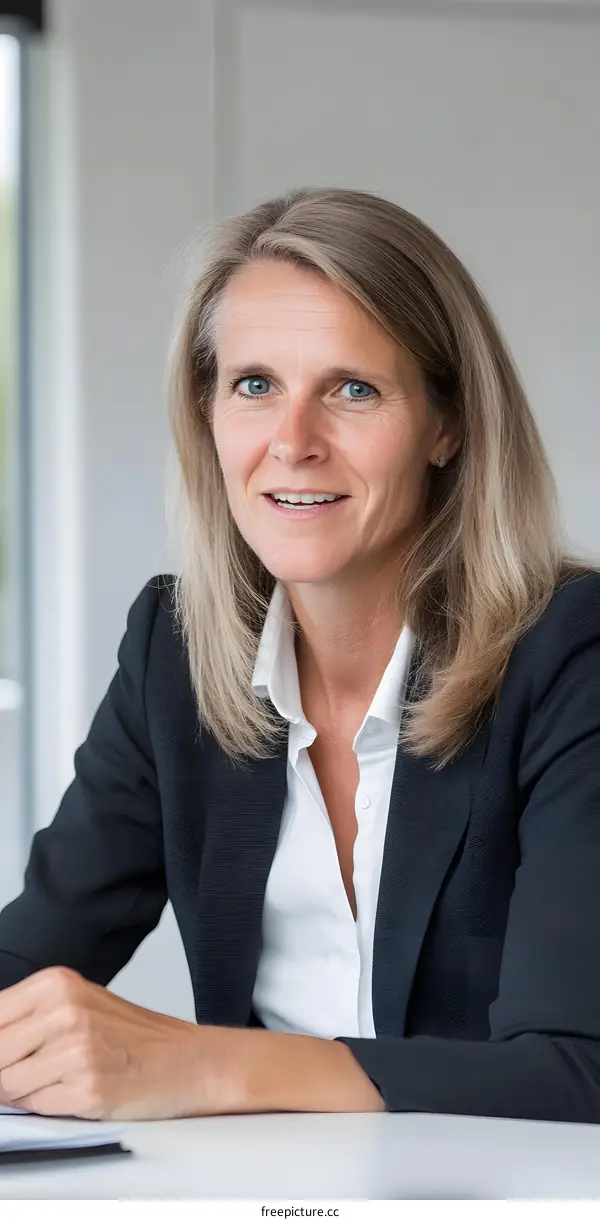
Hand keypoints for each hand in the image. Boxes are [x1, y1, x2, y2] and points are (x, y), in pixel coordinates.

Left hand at [0, 967, 240, 1120]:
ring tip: (57, 1081)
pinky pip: (35, 1107)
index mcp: (57, 983)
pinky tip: (72, 1093)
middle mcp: (65, 1010)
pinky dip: (45, 1106)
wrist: (188, 1061)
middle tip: (34, 1072)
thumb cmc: (135, 1037)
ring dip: (23, 1092)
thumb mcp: (78, 1004)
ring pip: (7, 1085)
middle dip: (4, 1072)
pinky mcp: (87, 1089)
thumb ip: (28, 1019)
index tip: (8, 1054)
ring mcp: (77, 1050)